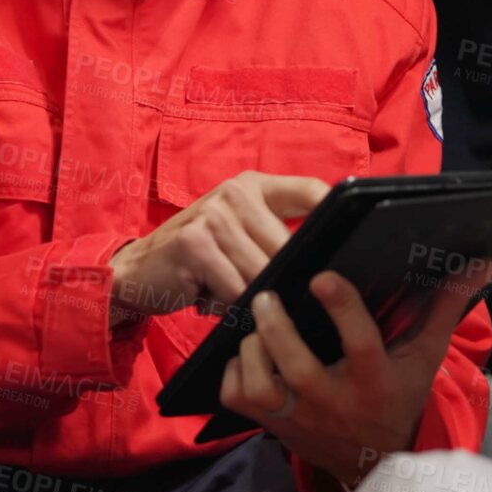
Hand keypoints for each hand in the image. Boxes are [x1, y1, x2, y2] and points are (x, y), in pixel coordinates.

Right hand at [107, 171, 328, 321]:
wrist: (136, 272)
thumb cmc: (197, 260)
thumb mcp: (237, 235)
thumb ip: (274, 237)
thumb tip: (324, 266)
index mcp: (252, 185)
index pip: (310, 190)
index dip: (335, 213)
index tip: (354, 241)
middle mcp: (235, 192)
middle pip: (288, 246)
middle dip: (284, 279)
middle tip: (274, 299)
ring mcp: (214, 215)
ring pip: (263, 272)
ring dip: (253, 297)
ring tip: (233, 298)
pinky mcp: (196, 243)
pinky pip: (236, 287)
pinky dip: (230, 305)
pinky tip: (213, 301)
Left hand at [219, 263, 491, 486]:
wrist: (375, 463)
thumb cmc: (398, 396)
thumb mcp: (425, 355)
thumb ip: (447, 306)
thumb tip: (482, 262)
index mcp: (375, 379)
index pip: (360, 344)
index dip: (341, 309)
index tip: (322, 277)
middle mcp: (334, 401)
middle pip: (297, 366)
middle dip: (277, 328)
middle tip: (267, 295)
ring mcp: (299, 418)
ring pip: (261, 385)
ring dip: (252, 350)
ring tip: (255, 322)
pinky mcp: (272, 428)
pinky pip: (238, 400)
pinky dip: (233, 374)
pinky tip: (245, 354)